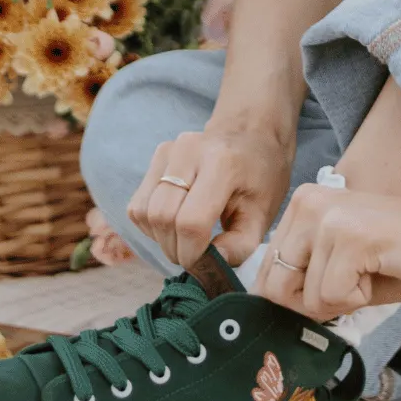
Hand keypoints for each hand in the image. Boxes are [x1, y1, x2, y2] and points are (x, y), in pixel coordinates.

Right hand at [127, 125, 293, 269]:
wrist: (252, 134)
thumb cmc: (261, 177)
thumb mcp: (262, 214)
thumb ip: (239, 245)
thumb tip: (208, 266)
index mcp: (223, 163)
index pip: (191, 221)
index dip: (192, 253)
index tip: (203, 263)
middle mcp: (190, 150)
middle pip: (162, 217)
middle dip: (174, 249)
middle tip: (194, 256)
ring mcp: (170, 149)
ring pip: (144, 212)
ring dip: (160, 238)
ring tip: (185, 239)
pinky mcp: (158, 155)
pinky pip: (138, 204)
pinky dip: (151, 224)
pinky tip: (175, 223)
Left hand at [256, 183, 400, 318]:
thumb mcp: (341, 263)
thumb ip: (305, 276)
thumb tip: (267, 304)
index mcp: (302, 204)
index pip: (267, 273)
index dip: (299, 297)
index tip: (337, 283)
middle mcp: (306, 203)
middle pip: (275, 288)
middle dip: (315, 302)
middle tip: (356, 280)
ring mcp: (327, 218)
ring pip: (307, 298)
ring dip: (343, 300)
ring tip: (373, 269)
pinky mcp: (349, 237)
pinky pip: (333, 298)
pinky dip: (359, 300)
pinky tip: (383, 269)